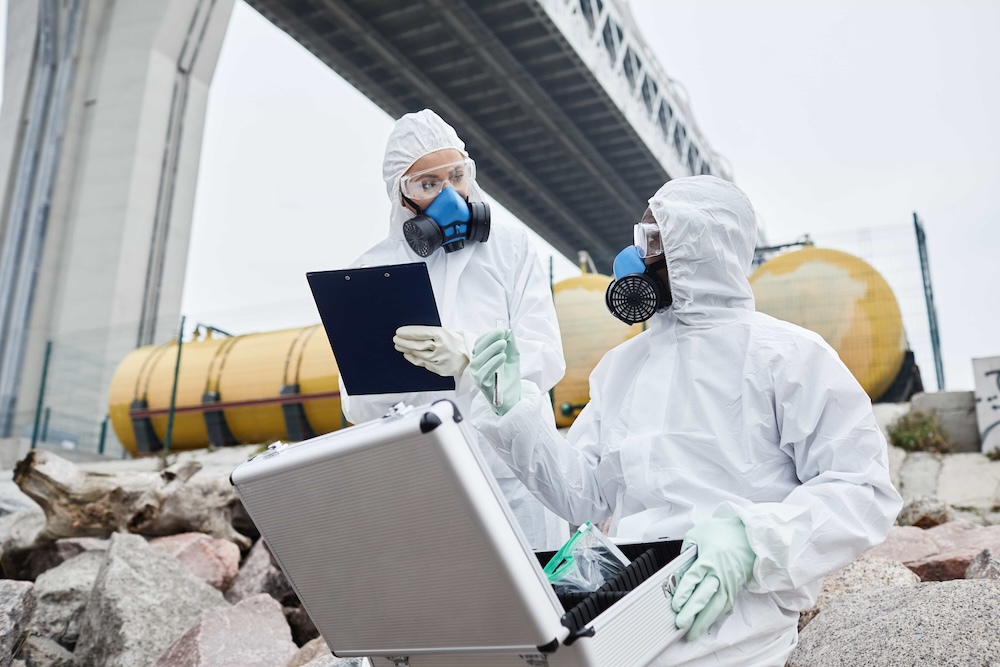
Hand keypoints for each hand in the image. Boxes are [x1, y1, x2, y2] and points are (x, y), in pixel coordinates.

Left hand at [393, 326, 468, 376]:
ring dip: (406, 350)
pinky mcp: (439, 369)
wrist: (471, 356)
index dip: (408, 332)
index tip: (399, 331)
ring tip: (399, 346)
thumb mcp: (446, 332)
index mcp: (443, 335)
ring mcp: (439, 359)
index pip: (421, 333)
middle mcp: (441, 348)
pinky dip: (413, 358)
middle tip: (396, 339)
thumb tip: (413, 334)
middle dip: (404, 341)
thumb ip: (431, 334)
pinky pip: (422, 363)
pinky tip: (408, 355)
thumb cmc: (458, 343)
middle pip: (417, 345)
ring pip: (418, 354)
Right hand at [469, 328, 521, 414]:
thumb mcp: (512, 358)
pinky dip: (493, 363)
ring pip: (479, 359)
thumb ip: (510, 344)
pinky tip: (502, 357)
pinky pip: (484, 372)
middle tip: (502, 333)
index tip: (502, 330)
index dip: (489, 335)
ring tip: (503, 343)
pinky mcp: (482, 384)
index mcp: (481, 358)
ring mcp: (477, 376)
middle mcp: (476, 366)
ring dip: (491, 349)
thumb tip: (507, 330)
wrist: (512, 399)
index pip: (480, 343)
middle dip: (490, 338)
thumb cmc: (509, 378)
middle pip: (478, 348)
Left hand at [672, 517, 755, 639]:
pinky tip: (706, 624)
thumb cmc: (724, 532)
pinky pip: (724, 606)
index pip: (693, 579)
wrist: (751, 536)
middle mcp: (719, 574)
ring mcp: (728, 583)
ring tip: (692, 634)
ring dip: (704, 622)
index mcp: (708, 560)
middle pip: (704, 597)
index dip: (684, 593)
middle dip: (691, 613)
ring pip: (716, 607)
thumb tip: (678, 566)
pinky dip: (714, 617)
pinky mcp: (734, 588)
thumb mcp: (699, 533)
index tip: (675, 605)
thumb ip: (686, 550)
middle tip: (681, 624)